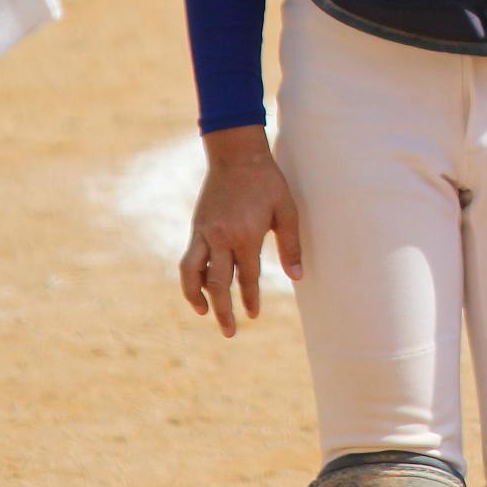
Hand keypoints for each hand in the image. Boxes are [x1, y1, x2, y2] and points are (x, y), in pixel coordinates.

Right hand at [179, 125, 302, 337]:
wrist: (236, 154)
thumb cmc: (267, 181)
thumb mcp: (286, 210)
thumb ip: (290, 245)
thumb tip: (297, 277)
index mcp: (245, 235)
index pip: (247, 278)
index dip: (251, 299)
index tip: (253, 315)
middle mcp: (221, 238)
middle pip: (218, 284)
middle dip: (223, 310)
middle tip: (230, 332)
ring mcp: (204, 233)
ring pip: (193, 273)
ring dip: (196, 297)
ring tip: (203, 313)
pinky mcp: (196, 227)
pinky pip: (190, 259)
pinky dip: (192, 277)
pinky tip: (200, 287)